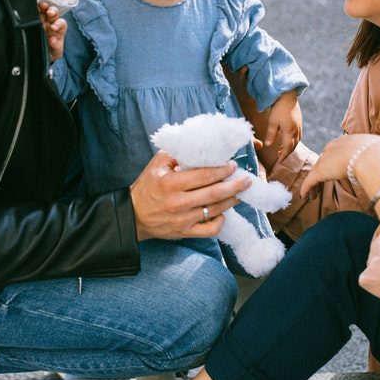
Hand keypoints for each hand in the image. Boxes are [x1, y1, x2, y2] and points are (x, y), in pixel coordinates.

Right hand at [38, 2, 66, 61]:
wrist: (41, 56)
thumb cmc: (50, 52)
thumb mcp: (55, 52)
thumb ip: (56, 46)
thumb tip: (53, 40)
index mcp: (59, 30)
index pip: (61, 23)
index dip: (58, 24)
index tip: (53, 28)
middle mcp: (51, 23)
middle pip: (54, 13)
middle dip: (53, 11)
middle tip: (50, 13)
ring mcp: (42, 21)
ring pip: (44, 10)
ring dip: (44, 7)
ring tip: (42, 5)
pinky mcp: (33, 21)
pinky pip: (35, 12)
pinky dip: (34, 8)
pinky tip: (32, 6)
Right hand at [130, 151, 252, 240]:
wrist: (133, 216)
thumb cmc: (146, 188)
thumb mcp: (156, 165)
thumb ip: (175, 154)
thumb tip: (198, 147)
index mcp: (171, 183)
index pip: (204, 175)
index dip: (222, 170)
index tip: (233, 166)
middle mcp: (178, 202)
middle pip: (214, 193)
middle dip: (234, 185)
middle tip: (246, 179)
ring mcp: (183, 219)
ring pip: (215, 210)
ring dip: (231, 201)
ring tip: (240, 193)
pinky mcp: (185, 232)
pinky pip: (209, 230)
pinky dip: (220, 222)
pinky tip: (223, 213)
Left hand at [264, 91, 301, 162]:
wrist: (287, 96)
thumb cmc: (278, 108)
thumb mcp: (272, 122)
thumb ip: (271, 134)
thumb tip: (268, 145)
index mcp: (289, 131)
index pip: (288, 148)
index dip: (284, 155)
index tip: (279, 160)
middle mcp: (296, 130)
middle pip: (293, 146)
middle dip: (287, 153)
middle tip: (280, 157)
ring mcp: (299, 126)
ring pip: (297, 141)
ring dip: (290, 147)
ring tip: (282, 150)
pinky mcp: (299, 123)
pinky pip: (298, 135)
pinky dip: (293, 141)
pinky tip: (288, 140)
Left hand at [301, 133, 379, 196]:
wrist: (372, 156)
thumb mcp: (379, 150)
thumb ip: (377, 157)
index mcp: (347, 142)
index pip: (336, 152)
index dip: (334, 162)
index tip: (334, 170)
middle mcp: (334, 147)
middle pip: (323, 161)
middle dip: (321, 172)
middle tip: (320, 183)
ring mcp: (326, 159)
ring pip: (315, 172)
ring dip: (313, 184)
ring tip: (313, 195)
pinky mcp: (320, 171)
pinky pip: (310, 182)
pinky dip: (306, 189)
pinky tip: (305, 196)